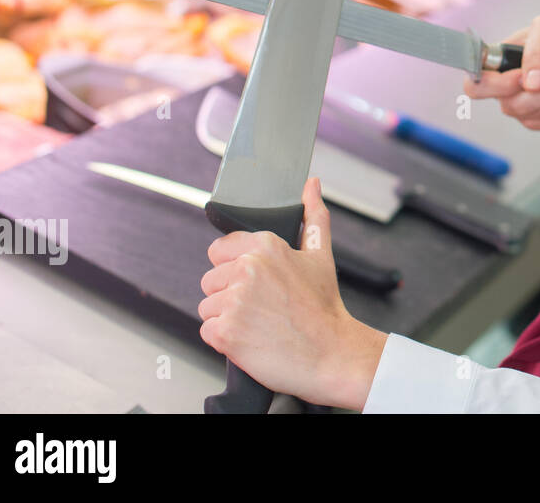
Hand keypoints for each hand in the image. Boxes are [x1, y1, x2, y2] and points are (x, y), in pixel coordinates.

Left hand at [199, 176, 386, 410]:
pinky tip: (252, 338)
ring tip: (259, 324)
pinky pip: (207, 331)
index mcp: (265, 246)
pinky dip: (225, 340)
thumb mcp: (321, 256)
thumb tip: (311, 185)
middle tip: (263, 308)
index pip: (219, 250)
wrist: (332, 354)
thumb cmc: (325, 309)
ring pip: (207, 306)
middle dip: (230, 295)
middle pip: (210, 280)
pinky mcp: (225, 331)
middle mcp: (247, 270)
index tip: (257, 284)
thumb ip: (313, 216)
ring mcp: (234, 301)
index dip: (235, 268)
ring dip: (227, 318)